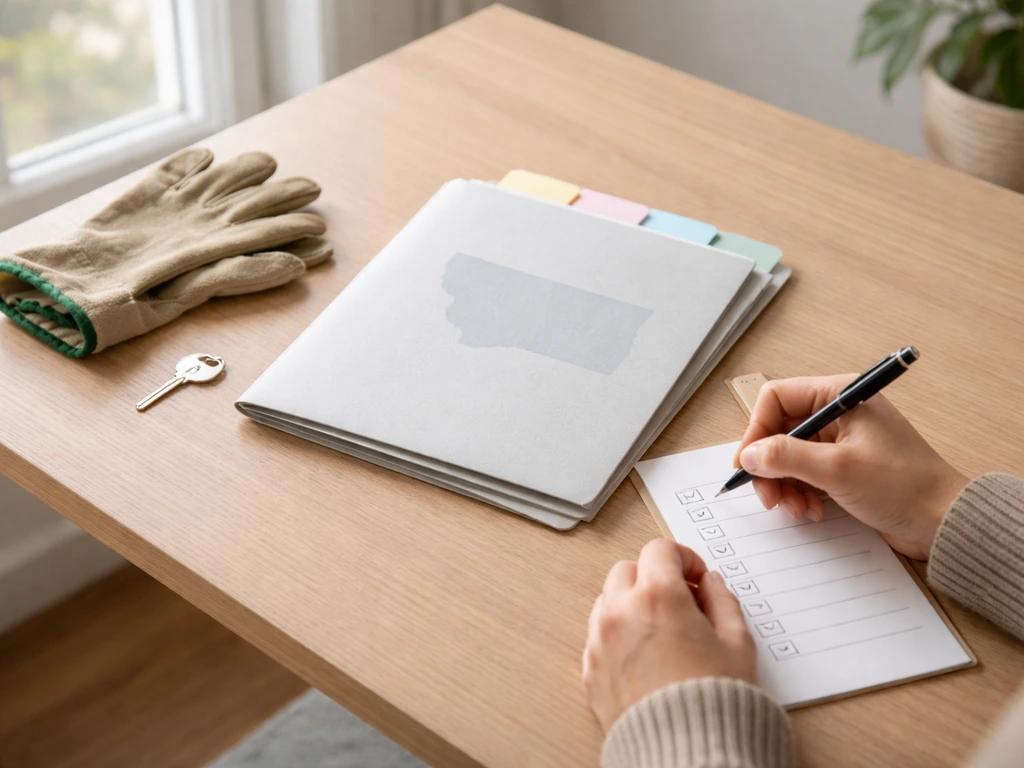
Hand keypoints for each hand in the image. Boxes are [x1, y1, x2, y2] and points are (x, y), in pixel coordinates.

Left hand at [582, 539, 755, 732]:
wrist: (687, 753)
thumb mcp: (738, 642)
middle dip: (653, 577)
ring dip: (631, 603)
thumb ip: (722, 601)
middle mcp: (621, 612)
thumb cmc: (716, 701)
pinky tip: (645, 655)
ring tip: (662, 630)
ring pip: (607, 600)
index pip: (660, 549)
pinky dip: (617, 634)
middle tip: (680, 600)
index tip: (696, 576)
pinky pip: (598, 636)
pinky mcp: (590, 670)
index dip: (683, 557)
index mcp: (658, 596)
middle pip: (628, 570)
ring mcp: (600, 641)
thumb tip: (709, 584)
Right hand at [735, 375, 968, 559]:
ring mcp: (841, 440)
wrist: (944, 522)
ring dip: (784, 484)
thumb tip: (748, 455)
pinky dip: (801, 493)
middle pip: (779, 430)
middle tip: (769, 497)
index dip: (757, 430)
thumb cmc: (904, 487)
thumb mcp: (837, 470)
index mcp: (840, 396)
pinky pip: (805, 473)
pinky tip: (812, 511)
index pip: (777, 398)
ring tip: (796, 509)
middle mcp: (839, 412)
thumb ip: (786, 458)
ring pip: (789, 455)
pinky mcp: (845, 465)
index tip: (748, 463)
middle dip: (770, 466)